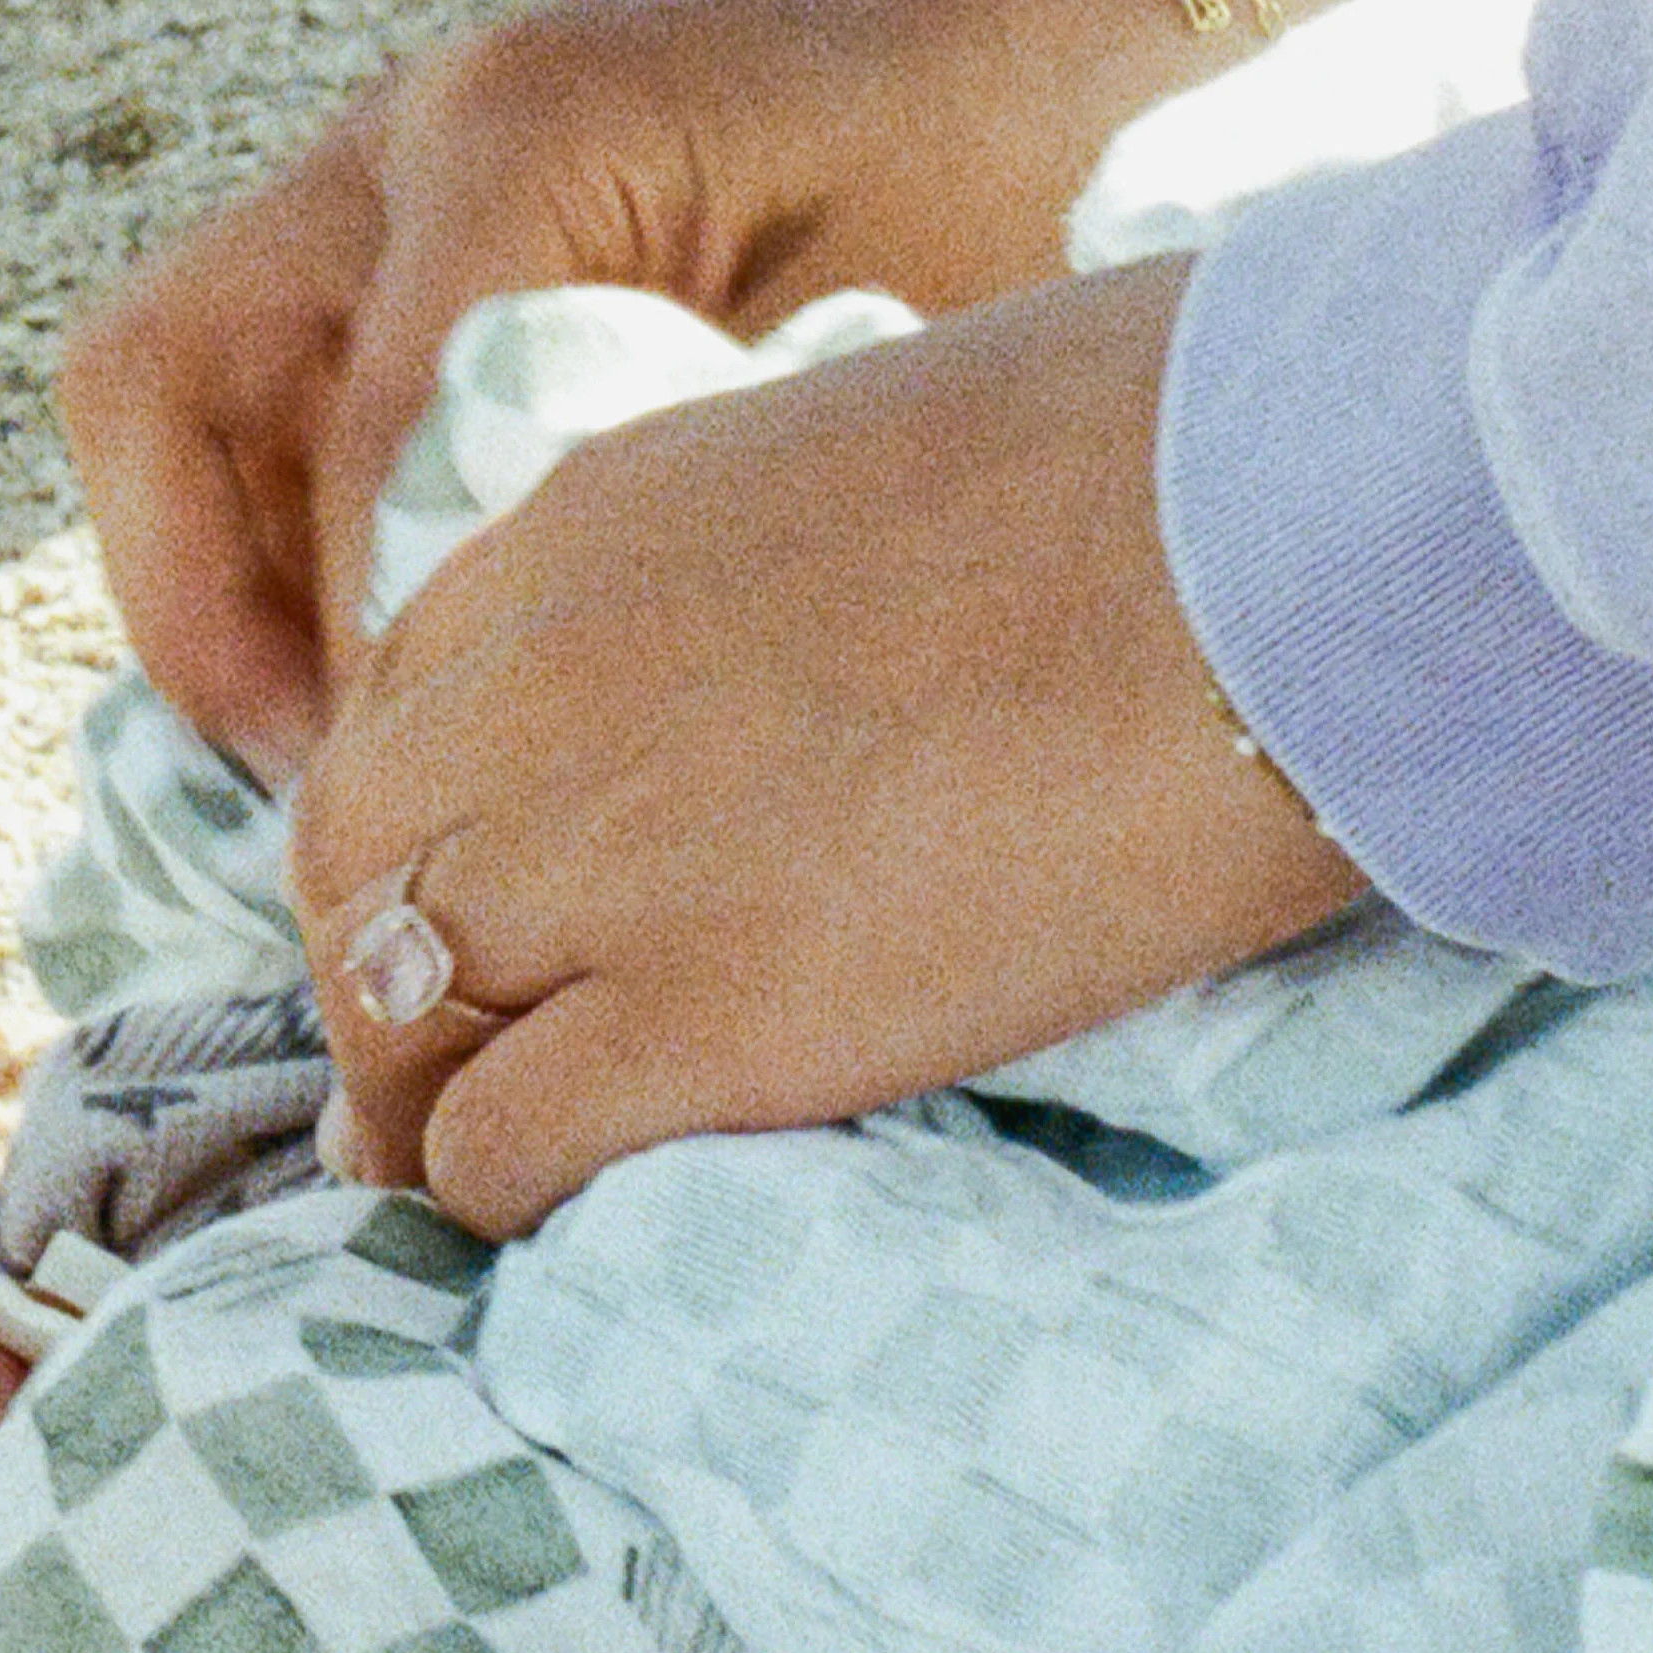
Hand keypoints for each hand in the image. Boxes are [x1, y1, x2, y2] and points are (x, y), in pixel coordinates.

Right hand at [60, 0, 1417, 775]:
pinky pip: (273, 393)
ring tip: (344, 752)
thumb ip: (691, 516)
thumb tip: (510, 725)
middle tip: (314, 784)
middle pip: (156, 376)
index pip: (353, 448)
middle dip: (196, 608)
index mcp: (528, 136)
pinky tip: (408, 672)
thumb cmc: (1022, 196)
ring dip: (222, 585)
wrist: (1071, 38)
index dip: (362, 651)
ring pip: (179, 387)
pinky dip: (293, 543)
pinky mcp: (414, 219)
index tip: (418, 805)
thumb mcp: (886, 378)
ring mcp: (391, 160)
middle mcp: (411, 128)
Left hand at [283, 254, 1362, 1236]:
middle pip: (355, 859)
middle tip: (436, 1063)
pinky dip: (496, 1190)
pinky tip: (565, 1208)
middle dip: (381, 970)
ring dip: (415, 1097)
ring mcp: (605, 858)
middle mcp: (540, 681)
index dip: (434, 825)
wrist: (1297, 533)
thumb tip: (818, 662)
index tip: (483, 903)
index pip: (413, 698)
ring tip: (465, 1160)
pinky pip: (495, 1144)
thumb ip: (778, 564)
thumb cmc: (1178, 457)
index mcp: (590, 524)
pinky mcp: (704, 1023)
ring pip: (387, 1013)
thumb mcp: (886, 445)